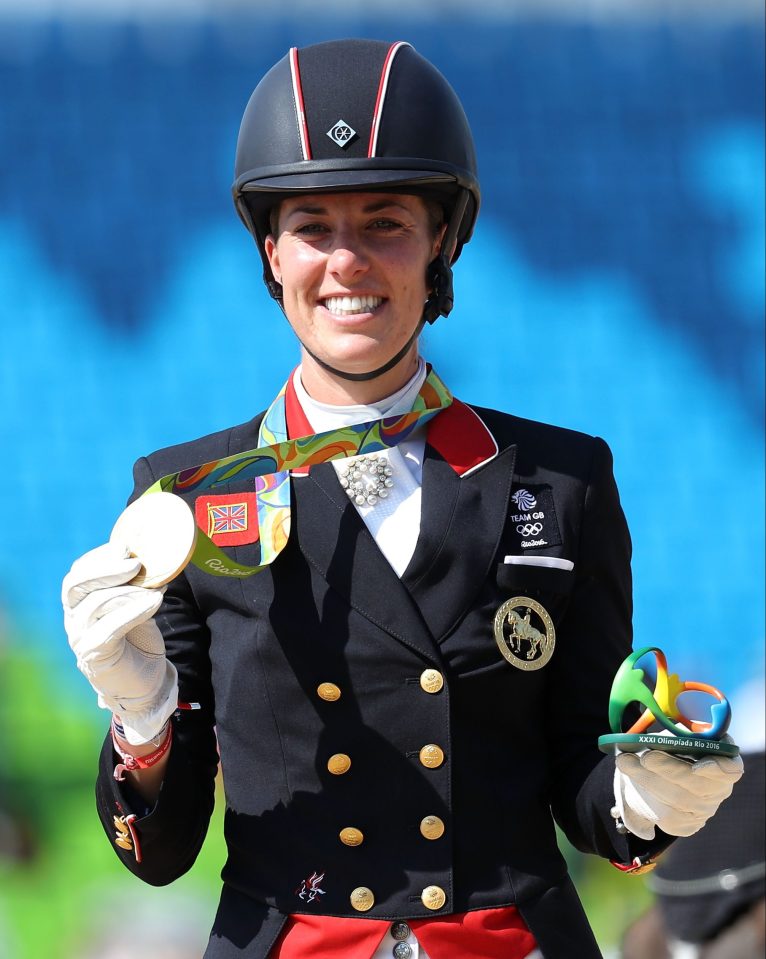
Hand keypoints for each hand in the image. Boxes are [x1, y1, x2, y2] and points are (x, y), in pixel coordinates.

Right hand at [62, 542, 177, 744]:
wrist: (145, 683)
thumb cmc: (139, 640)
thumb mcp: (137, 606)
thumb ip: (136, 585)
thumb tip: (155, 557)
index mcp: (79, 603)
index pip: (78, 573)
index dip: (99, 558)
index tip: (124, 546)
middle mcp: (74, 619)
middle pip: (76, 585)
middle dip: (106, 569)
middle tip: (135, 562)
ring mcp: (80, 638)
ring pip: (95, 604)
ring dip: (128, 591)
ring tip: (155, 586)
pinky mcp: (95, 655)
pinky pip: (111, 627)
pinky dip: (134, 610)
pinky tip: (155, 600)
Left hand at [613, 743, 743, 839]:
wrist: (651, 771)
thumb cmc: (669, 745)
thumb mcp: (674, 731)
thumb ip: (680, 731)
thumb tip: (681, 732)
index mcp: (722, 761)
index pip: (730, 769)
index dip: (718, 768)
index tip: (698, 766)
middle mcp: (718, 789)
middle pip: (698, 785)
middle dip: (668, 769)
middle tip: (645, 756)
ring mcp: (703, 809)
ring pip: (678, 801)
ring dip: (648, 779)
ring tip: (625, 762)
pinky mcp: (685, 825)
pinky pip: (667, 817)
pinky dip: (646, 798)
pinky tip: (632, 782)